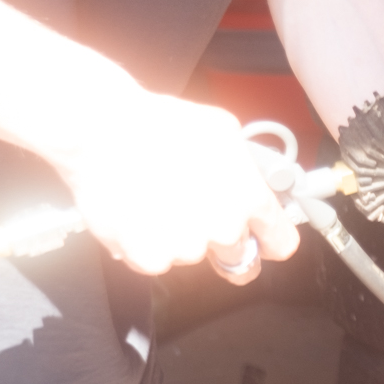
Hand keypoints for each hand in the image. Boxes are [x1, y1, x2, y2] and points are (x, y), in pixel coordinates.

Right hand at [59, 87, 298, 282]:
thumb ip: (246, 165)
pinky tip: (137, 214)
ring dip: (179, 238)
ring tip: (156, 201)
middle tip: (195, 212)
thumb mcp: (223, 131)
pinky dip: (147, 245)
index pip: (279, 242)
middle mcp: (225, 230)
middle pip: (237, 256)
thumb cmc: (162, 123)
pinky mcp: (150, 260)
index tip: (262, 240)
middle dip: (221, 240)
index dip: (270, 242)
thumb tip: (253, 177)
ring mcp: (187, 249)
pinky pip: (156, 261)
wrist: (104, 132)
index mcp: (250, 199)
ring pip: (192, 256)